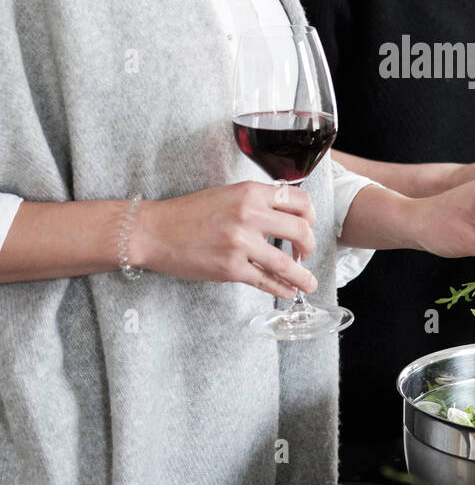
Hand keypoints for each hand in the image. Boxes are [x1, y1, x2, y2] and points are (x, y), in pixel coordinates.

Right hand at [133, 182, 318, 299]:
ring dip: (303, 276)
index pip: (299, 200)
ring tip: (309, 283)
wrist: (155, 231)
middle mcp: (249, 215)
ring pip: (287, 263)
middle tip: (305, 253)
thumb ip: (257, 201)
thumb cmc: (189, 212)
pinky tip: (288, 292)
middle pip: (300, 230)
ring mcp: (240, 243)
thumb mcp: (228, 194)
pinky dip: (281, 289)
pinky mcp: (230, 268)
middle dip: (310, 245)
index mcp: (251, 192)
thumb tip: (286, 215)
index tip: (309, 225)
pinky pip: (265, 281)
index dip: (310, 215)